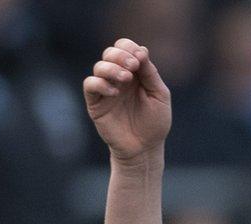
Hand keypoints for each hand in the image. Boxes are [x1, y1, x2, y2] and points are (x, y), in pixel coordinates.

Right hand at [83, 39, 171, 162]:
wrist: (145, 149)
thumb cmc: (154, 123)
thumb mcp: (159, 95)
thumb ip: (151, 74)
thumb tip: (141, 50)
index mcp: (135, 72)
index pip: (125, 48)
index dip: (130, 48)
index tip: (140, 59)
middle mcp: (118, 78)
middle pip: (110, 52)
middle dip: (120, 55)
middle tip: (133, 67)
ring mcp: (106, 90)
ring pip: (99, 66)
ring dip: (111, 68)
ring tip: (126, 79)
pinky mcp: (96, 104)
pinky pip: (90, 85)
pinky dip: (100, 84)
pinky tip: (115, 93)